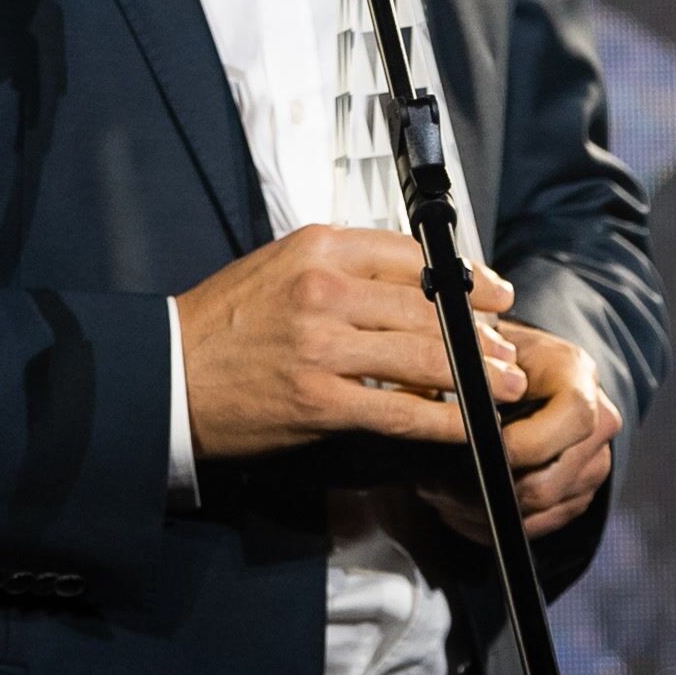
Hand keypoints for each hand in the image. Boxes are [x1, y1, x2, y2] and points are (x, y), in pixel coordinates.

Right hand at [177, 226, 522, 462]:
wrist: (167, 374)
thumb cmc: (224, 323)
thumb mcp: (281, 267)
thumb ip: (345, 268)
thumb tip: (417, 282)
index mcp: (318, 249)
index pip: (414, 257)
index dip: (466, 278)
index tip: (494, 294)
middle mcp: (324, 291)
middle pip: (429, 309)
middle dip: (482, 334)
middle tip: (508, 351)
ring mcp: (322, 347)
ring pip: (424, 358)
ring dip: (477, 376)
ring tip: (505, 386)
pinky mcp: (319, 400)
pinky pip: (400, 411)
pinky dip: (442, 420)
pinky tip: (467, 426)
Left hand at [429, 321, 619, 543]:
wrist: (526, 372)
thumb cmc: (499, 358)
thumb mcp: (485, 344)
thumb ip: (472, 366)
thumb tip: (441, 389)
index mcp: (578, 376)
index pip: (573, 417)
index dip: (527, 441)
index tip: (481, 446)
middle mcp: (598, 423)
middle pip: (547, 482)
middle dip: (484, 489)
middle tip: (433, 485)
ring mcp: (593, 465)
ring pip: (535, 511)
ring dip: (479, 510)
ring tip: (437, 491)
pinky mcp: (579, 496)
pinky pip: (534, 527)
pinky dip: (491, 524)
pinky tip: (457, 505)